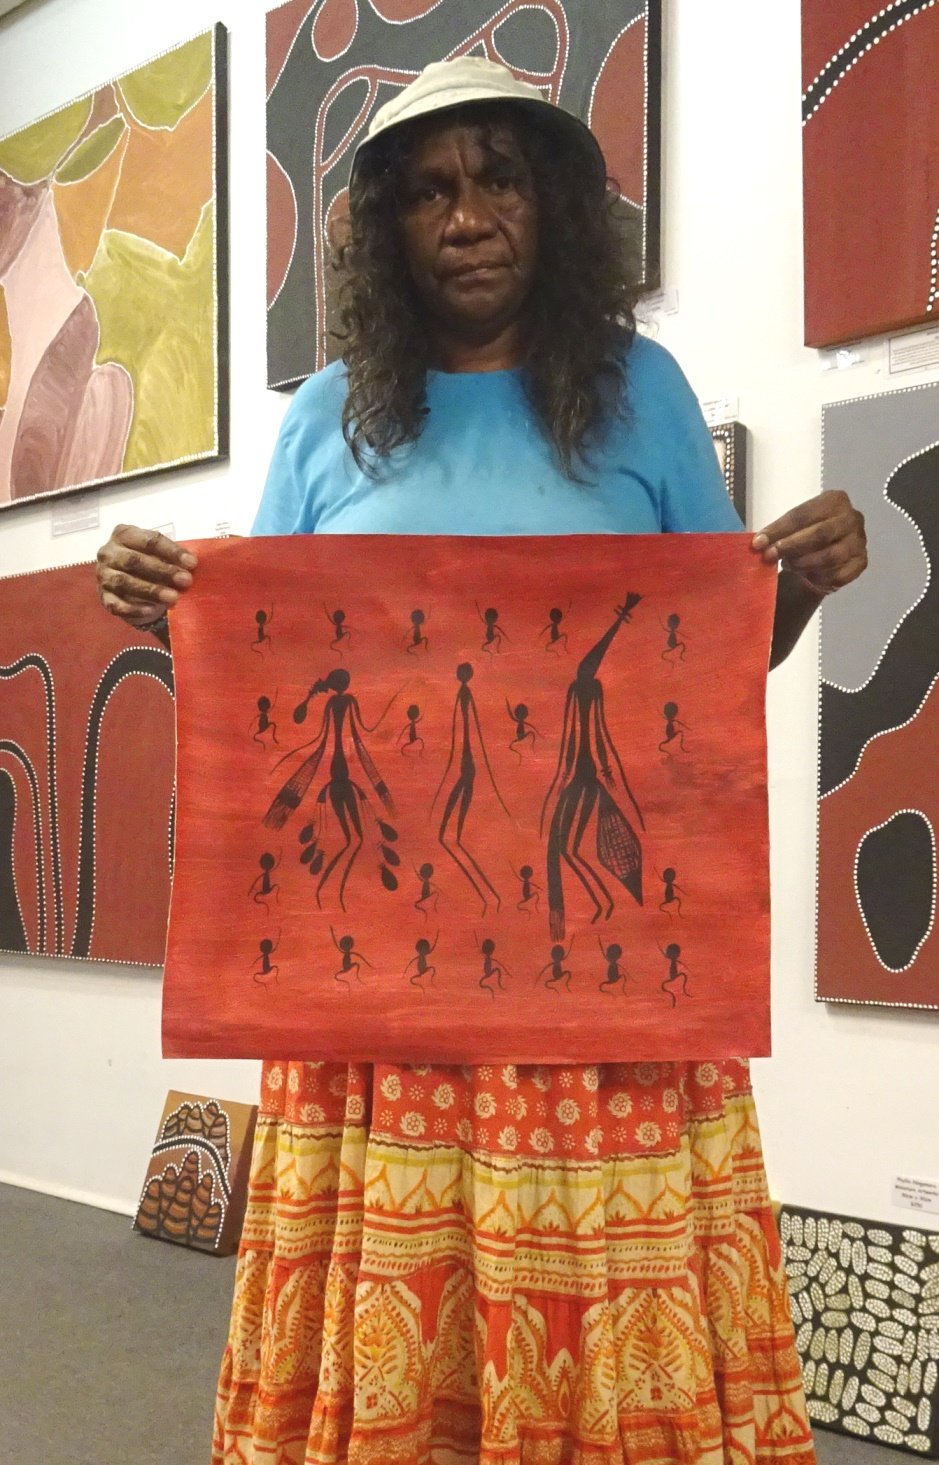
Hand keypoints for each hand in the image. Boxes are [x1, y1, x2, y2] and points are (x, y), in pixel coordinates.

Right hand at [96, 524, 196, 626]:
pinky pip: (116, 604)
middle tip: (186, 581)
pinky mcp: (104, 597)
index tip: (192, 563)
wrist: (132, 586)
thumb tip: (191, 563)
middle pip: (134, 560)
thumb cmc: (150, 563)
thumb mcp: (161, 554)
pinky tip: (152, 610)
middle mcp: (109, 553)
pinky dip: (134, 608)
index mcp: (124, 534)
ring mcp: (103, 575)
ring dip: (151, 590)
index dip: (171, 551)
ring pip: (124, 582)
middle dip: (163, 571)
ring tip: (173, 597)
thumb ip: (172, 556)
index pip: (148, 540)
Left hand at [751, 490, 866, 596]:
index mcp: (835, 500)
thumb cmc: (804, 536)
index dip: (779, 529)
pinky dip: (819, 578)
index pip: (804, 514)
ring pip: (831, 556)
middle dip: (791, 546)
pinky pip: (838, 574)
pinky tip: (809, 576)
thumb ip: (778, 532)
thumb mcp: (790, 528)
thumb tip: (759, 543)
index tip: (758, 543)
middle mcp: (852, 518)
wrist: (822, 558)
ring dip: (804, 564)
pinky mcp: (861, 563)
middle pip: (821, 533)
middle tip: (770, 556)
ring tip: (790, 565)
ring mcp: (860, 541)